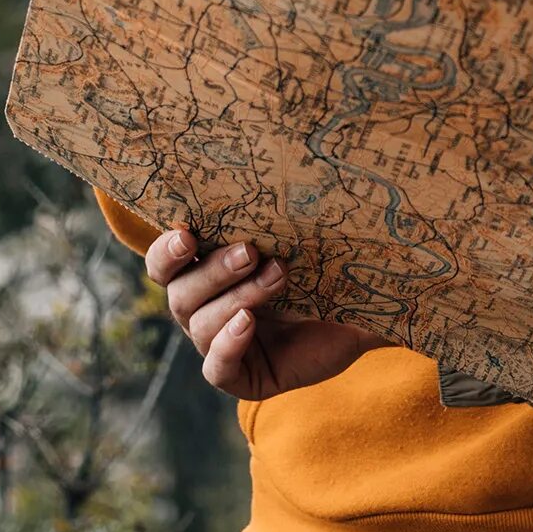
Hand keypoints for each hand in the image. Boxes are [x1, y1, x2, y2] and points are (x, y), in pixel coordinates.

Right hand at [143, 229, 383, 400]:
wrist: (367, 315)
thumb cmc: (330, 269)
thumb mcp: (308, 238)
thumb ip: (287, 215)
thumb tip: (292, 154)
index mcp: (209, 272)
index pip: (165, 264)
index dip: (166, 251)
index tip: (187, 233)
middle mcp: (207, 309)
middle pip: (180, 294)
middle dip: (212, 271)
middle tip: (250, 251)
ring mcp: (222, 345)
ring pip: (200, 325)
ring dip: (236, 298)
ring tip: (277, 277)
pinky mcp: (243, 377)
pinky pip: (217, 369)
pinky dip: (227, 346)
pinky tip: (248, 324)